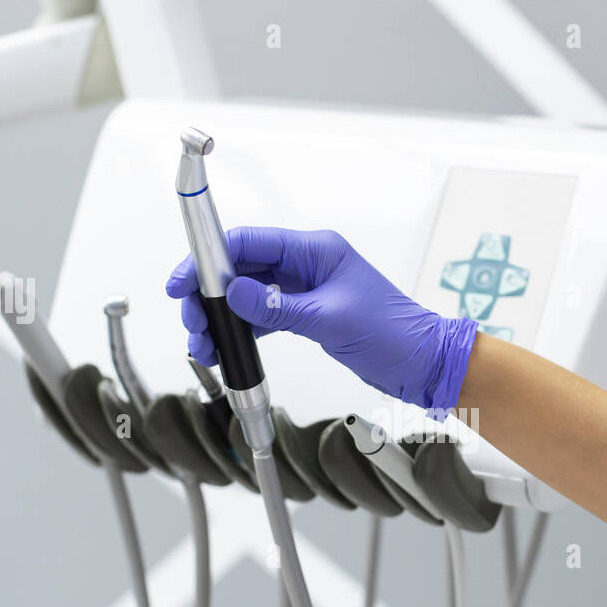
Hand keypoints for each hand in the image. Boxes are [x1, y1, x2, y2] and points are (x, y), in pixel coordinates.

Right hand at [166, 227, 476, 412]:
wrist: (423, 363)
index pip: (248, 243)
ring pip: (248, 295)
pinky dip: (242, 331)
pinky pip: (263, 316)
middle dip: (209, 296)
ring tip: (204, 344)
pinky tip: (227, 348)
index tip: (183, 283)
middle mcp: (307, 264)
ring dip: (222, 318)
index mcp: (315, 250)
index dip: (209, 260)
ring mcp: (306, 289)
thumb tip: (234, 295)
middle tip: (193, 324)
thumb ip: (278, 309)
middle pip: (241, 269)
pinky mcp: (307, 314)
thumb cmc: (392, 335)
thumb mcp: (330, 321)